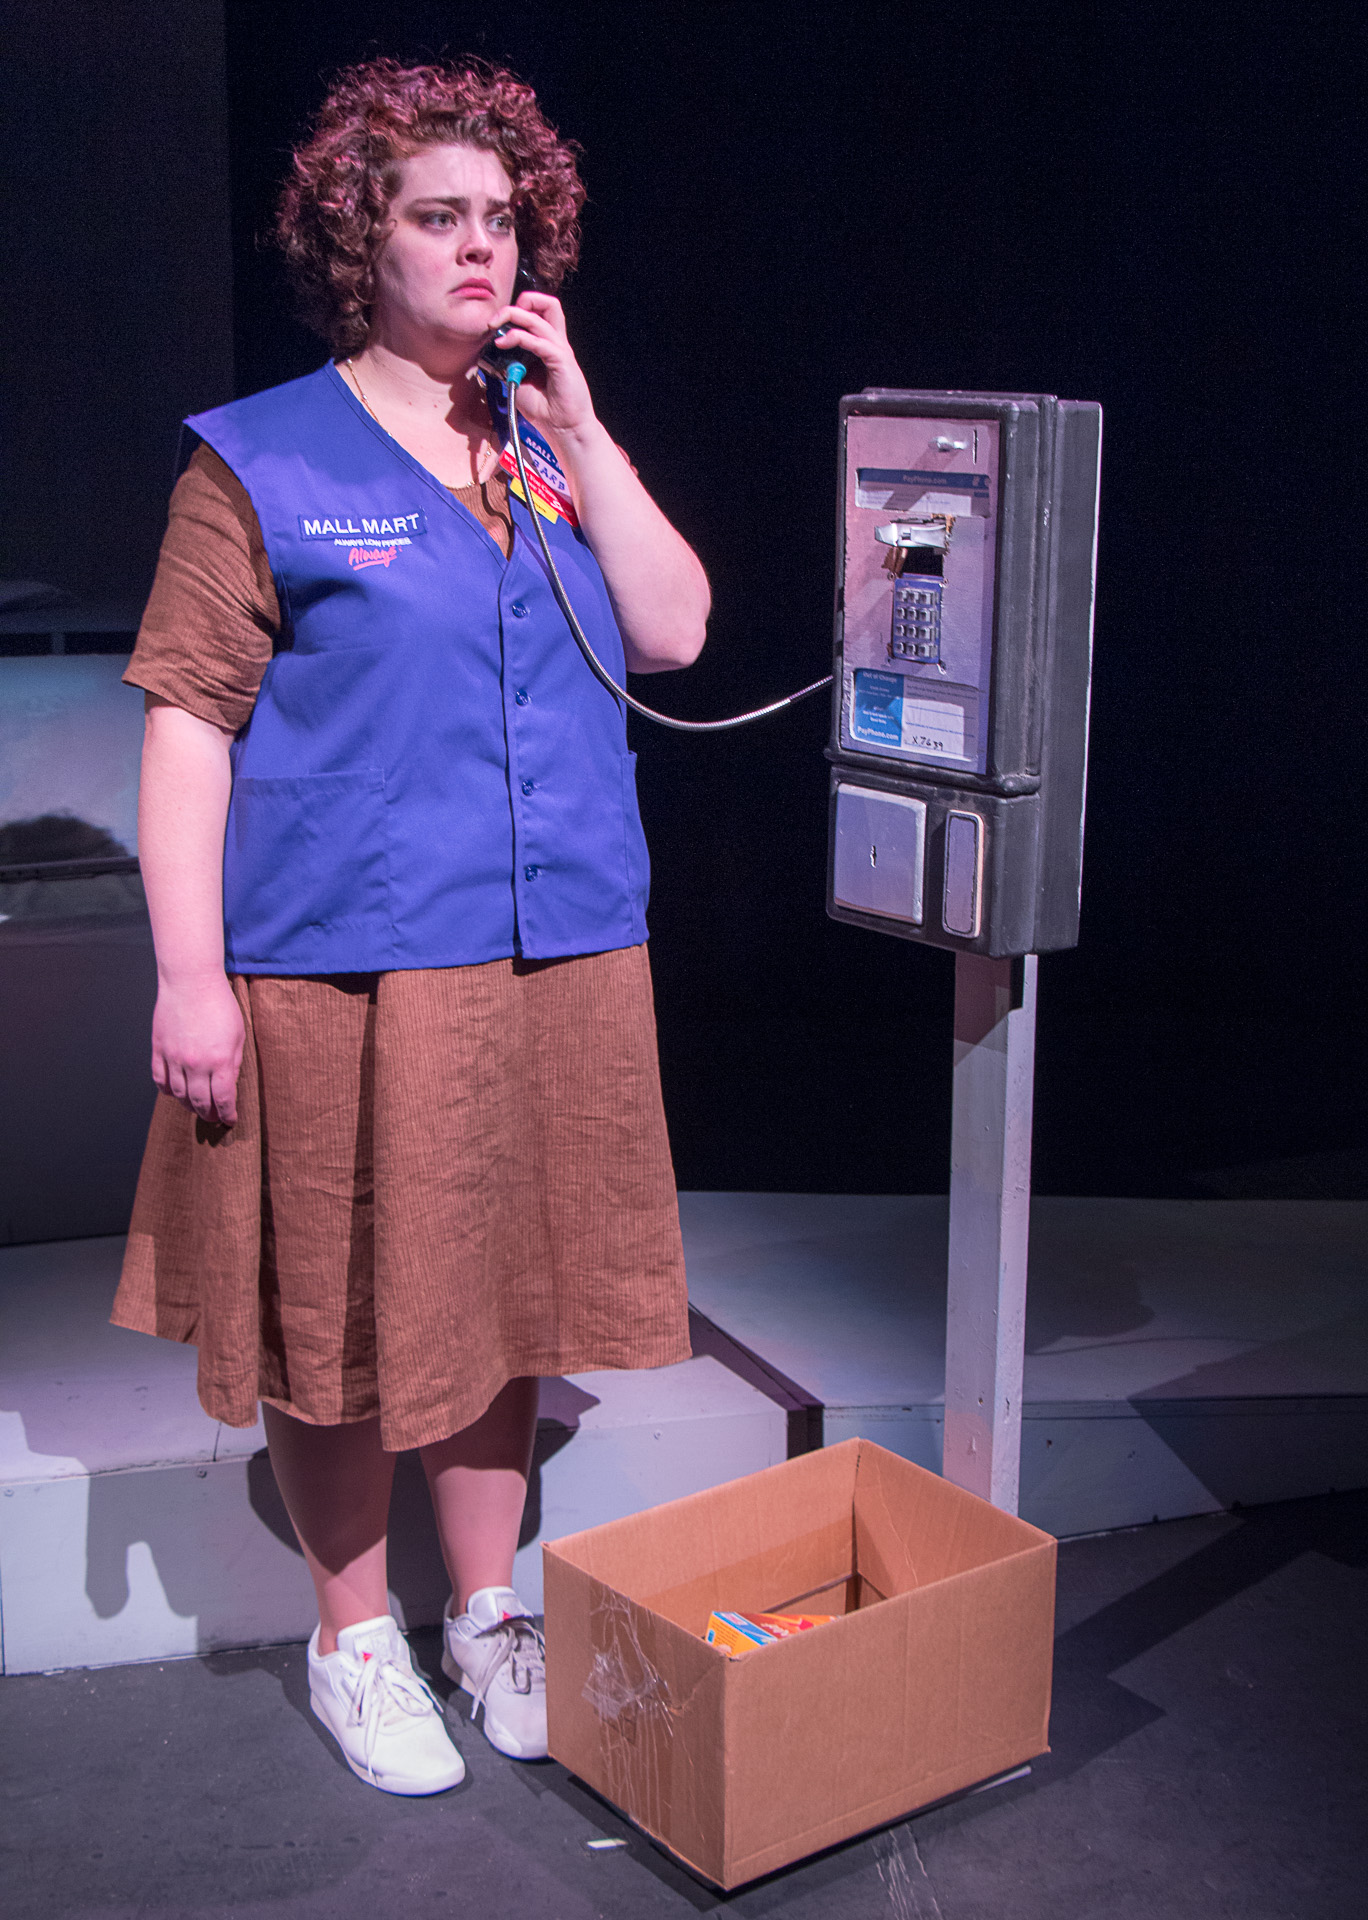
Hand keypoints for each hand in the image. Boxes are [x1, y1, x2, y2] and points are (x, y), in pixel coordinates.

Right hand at [151, 974, 244, 1125]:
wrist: (191, 982)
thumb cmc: (219, 1005)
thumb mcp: (238, 1035)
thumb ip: (234, 1063)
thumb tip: (229, 1085)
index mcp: (219, 1060)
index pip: (223, 1099)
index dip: (227, 1114)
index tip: (229, 1119)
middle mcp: (195, 1063)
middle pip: (200, 1101)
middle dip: (208, 1114)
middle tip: (213, 1118)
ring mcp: (173, 1057)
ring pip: (178, 1094)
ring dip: (188, 1105)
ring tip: (196, 1107)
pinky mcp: (158, 1049)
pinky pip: (159, 1079)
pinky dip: (167, 1091)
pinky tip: (175, 1093)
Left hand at [488, 291, 596, 442]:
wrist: (564, 429)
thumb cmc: (545, 409)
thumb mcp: (518, 382)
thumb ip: (509, 364)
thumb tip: (492, 354)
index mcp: (548, 345)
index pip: (537, 313)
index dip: (515, 313)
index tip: (495, 328)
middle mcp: (556, 343)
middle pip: (546, 303)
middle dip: (518, 303)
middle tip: (495, 320)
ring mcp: (560, 350)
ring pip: (539, 316)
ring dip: (513, 315)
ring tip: (494, 326)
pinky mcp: (561, 361)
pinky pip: (539, 340)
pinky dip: (518, 337)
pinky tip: (504, 344)